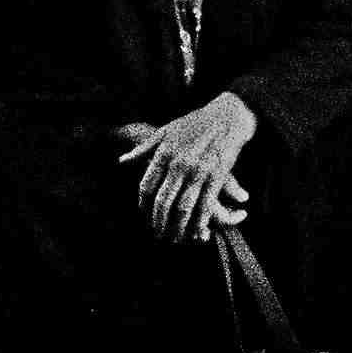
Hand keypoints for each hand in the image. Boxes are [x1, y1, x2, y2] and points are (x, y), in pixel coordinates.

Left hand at [119, 93, 256, 243]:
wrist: (228, 115)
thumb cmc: (196, 122)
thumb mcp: (166, 130)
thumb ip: (144, 147)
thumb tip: (122, 160)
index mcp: (164, 153)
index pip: (147, 186)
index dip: (143, 204)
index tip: (143, 214)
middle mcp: (179, 164)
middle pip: (163, 201)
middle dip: (159, 221)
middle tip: (157, 233)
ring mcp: (199, 171)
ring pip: (183, 207)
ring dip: (178, 226)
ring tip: (174, 237)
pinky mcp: (217, 176)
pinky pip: (206, 205)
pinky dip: (200, 221)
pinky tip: (196, 231)